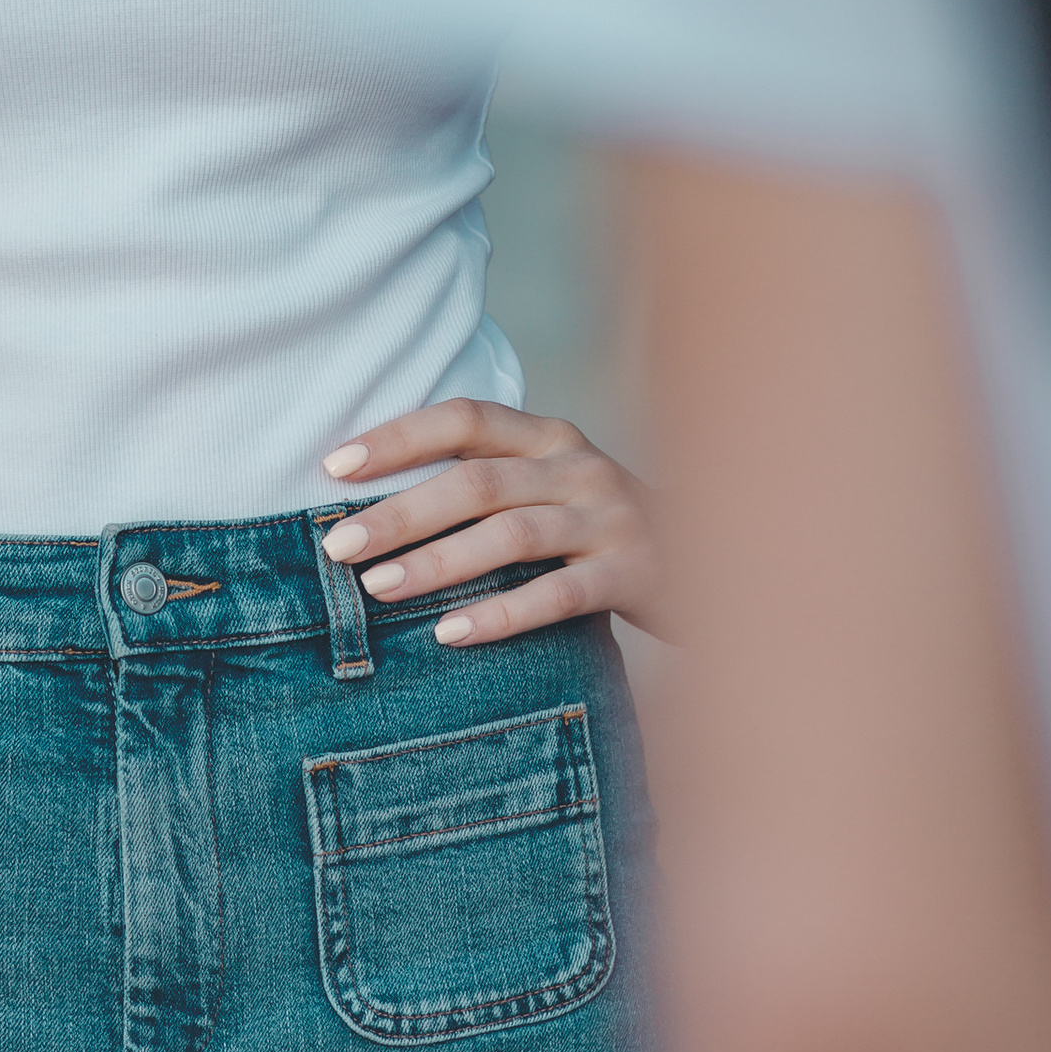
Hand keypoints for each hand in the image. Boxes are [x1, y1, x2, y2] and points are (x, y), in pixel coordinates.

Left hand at [317, 399, 665, 644]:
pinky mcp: (635, 573)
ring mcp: (611, 517)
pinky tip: (450, 634)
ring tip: (380, 588)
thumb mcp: (550, 487)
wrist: (717, 563)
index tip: (333, 467)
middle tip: (338, 546)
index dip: (396, 438)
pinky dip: (501, 613)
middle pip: (476, 481)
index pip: (463, 418)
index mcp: (548, 435)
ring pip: (511, 534)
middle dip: (400, 512)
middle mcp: (579, 466)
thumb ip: (485, 482)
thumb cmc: (600, 528)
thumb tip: (372, 507)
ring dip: (438, 561)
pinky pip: (558, 594)